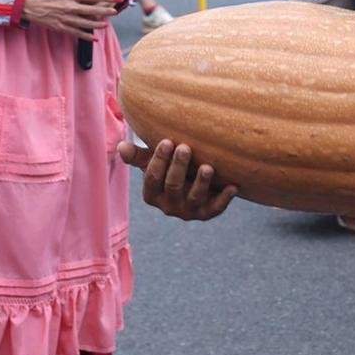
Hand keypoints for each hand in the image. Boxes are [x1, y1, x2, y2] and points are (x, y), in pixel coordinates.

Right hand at [22, 0, 118, 36]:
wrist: (27, 5)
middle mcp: (70, 6)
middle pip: (92, 9)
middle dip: (105, 11)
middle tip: (115, 11)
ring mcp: (66, 18)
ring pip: (86, 23)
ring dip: (97, 24)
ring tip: (105, 25)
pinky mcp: (60, 27)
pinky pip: (76, 33)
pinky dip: (86, 36)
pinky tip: (93, 38)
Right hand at [120, 139, 237, 220]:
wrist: (194, 182)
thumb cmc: (170, 168)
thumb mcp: (154, 162)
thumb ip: (138, 156)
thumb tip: (121, 146)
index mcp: (152, 195)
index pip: (152, 179)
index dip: (158, 161)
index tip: (166, 141)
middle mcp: (169, 206)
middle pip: (173, 187)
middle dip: (178, 167)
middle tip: (185, 147)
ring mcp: (189, 211)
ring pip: (194, 199)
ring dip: (201, 183)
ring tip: (207, 167)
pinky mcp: (207, 213)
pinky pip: (216, 209)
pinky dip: (224, 199)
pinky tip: (233, 186)